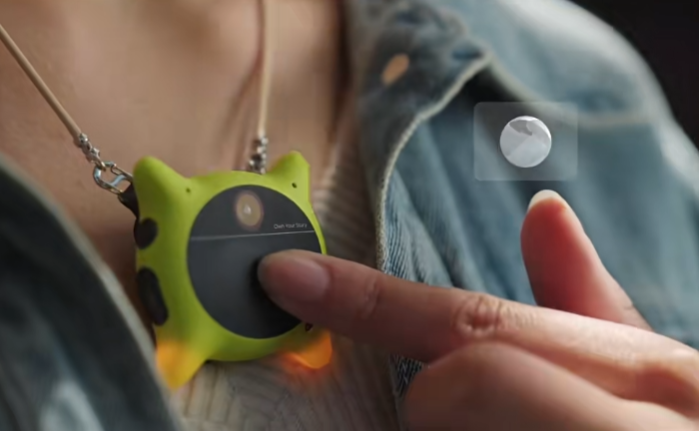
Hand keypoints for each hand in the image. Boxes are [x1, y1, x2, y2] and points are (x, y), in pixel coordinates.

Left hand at [258, 190, 698, 430]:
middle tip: (485, 420)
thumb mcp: (648, 378)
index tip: (287, 274)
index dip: (368, 300)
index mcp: (646, 373)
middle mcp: (631, 427)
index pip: (476, 322)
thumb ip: (588, 302)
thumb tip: (544, 209)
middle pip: (446, 394)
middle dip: (437, 408)